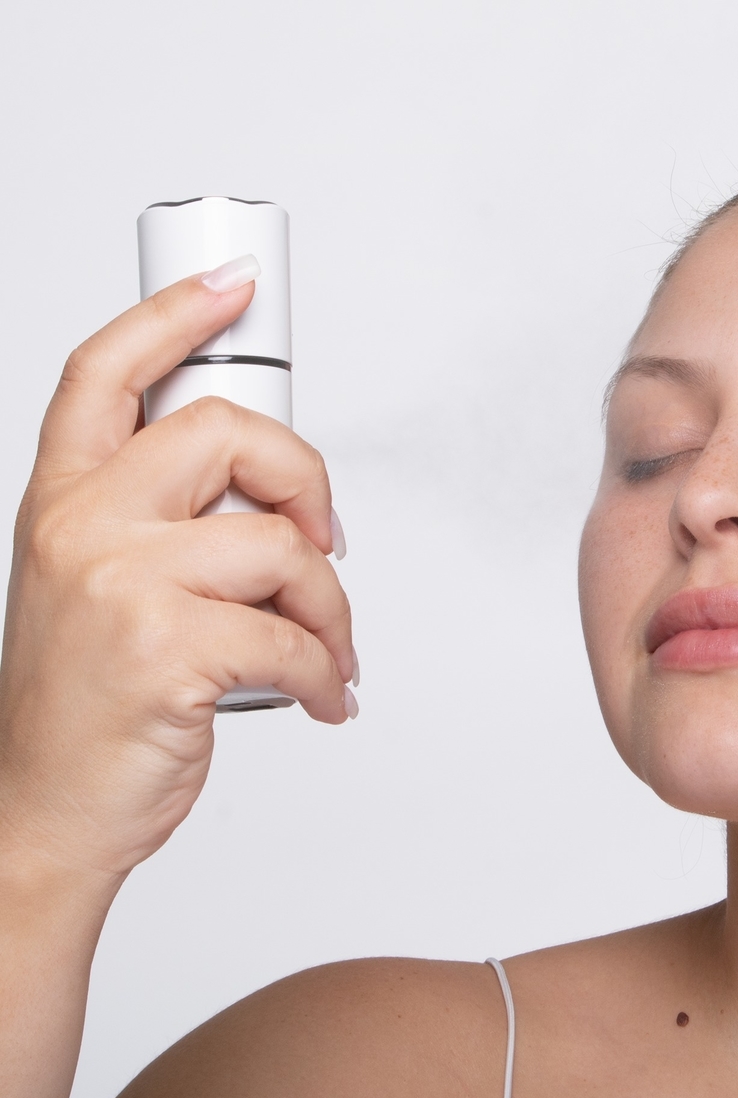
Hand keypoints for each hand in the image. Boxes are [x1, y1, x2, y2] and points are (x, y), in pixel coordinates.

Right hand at [0, 271, 353, 884]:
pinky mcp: (168, 650)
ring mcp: (121, 585)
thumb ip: (163, 523)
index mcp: (64, 501)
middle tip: (326, 536)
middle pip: (225, 431)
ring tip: (326, 648)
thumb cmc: (86, 701)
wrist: (46, 809)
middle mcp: (83, 526)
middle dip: (305, 478)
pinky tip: (323, 696)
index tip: (232, 287)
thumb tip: (274, 495)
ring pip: (282, 543)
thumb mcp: (96, 586)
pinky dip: (328, 670)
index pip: (107, 371)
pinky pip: (294, 637)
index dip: (173, 313)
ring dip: (330, 605)